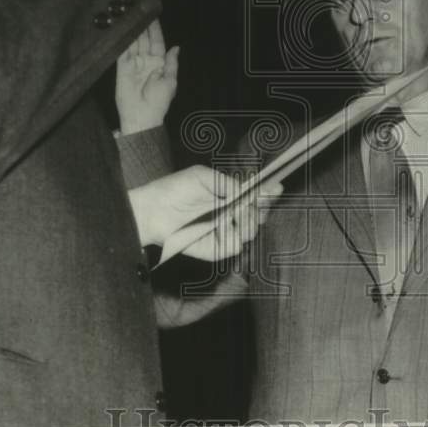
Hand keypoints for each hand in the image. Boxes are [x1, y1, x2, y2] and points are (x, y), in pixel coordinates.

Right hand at [116, 20, 178, 133]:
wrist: (142, 116)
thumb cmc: (159, 101)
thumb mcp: (170, 81)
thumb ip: (172, 63)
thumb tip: (176, 47)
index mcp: (159, 63)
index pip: (157, 42)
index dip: (155, 30)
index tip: (153, 15)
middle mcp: (146, 61)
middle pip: (144, 39)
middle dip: (143, 26)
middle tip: (139, 9)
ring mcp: (133, 63)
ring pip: (133, 42)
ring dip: (133, 30)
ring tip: (131, 14)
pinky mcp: (122, 67)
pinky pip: (123, 51)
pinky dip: (123, 40)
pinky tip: (123, 28)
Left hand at [128, 166, 281, 260]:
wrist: (152, 210)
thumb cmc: (174, 189)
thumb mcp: (203, 176)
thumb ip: (228, 183)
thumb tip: (248, 190)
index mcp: (230, 197)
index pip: (257, 197)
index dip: (268, 193)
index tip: (275, 188)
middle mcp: (231, 216)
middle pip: (260, 216)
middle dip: (261, 208)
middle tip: (253, 202)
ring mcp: (224, 233)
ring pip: (250, 231)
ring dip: (246, 220)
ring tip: (234, 212)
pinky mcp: (216, 250)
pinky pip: (234, 245)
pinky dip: (231, 235)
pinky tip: (222, 225)